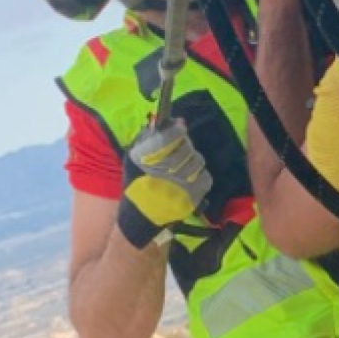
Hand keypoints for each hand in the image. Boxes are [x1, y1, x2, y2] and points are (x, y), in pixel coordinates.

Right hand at [118, 121, 213, 248]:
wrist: (141, 217)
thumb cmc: (136, 184)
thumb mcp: (133, 158)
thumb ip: (150, 136)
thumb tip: (177, 121)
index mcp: (148, 159)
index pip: (170, 137)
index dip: (176, 130)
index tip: (179, 127)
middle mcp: (166, 170)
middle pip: (186, 146)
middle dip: (183, 145)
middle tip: (177, 151)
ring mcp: (182, 184)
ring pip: (198, 160)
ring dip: (191, 162)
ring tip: (181, 169)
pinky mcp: (193, 196)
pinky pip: (205, 176)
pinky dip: (198, 177)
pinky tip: (187, 181)